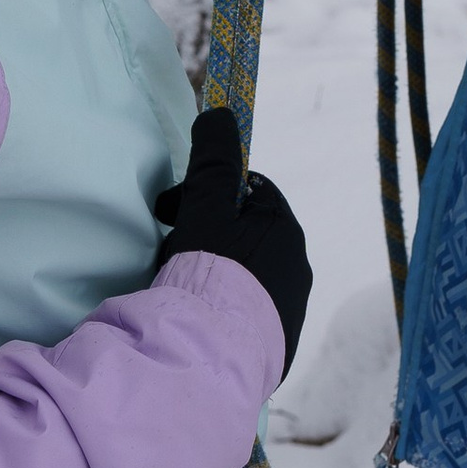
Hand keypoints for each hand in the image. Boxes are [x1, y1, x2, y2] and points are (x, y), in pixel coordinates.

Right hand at [154, 105, 311, 375]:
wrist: (215, 354)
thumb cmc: (211, 271)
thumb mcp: (206, 206)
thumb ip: (213, 160)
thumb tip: (221, 113)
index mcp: (284, 228)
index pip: (250, 191)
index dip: (209, 191)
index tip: (173, 209)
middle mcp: (296, 266)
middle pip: (247, 234)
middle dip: (209, 232)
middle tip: (170, 247)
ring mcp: (289, 308)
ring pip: (248, 273)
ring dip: (217, 270)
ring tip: (178, 283)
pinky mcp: (277, 344)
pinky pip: (248, 311)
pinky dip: (223, 304)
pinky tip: (198, 314)